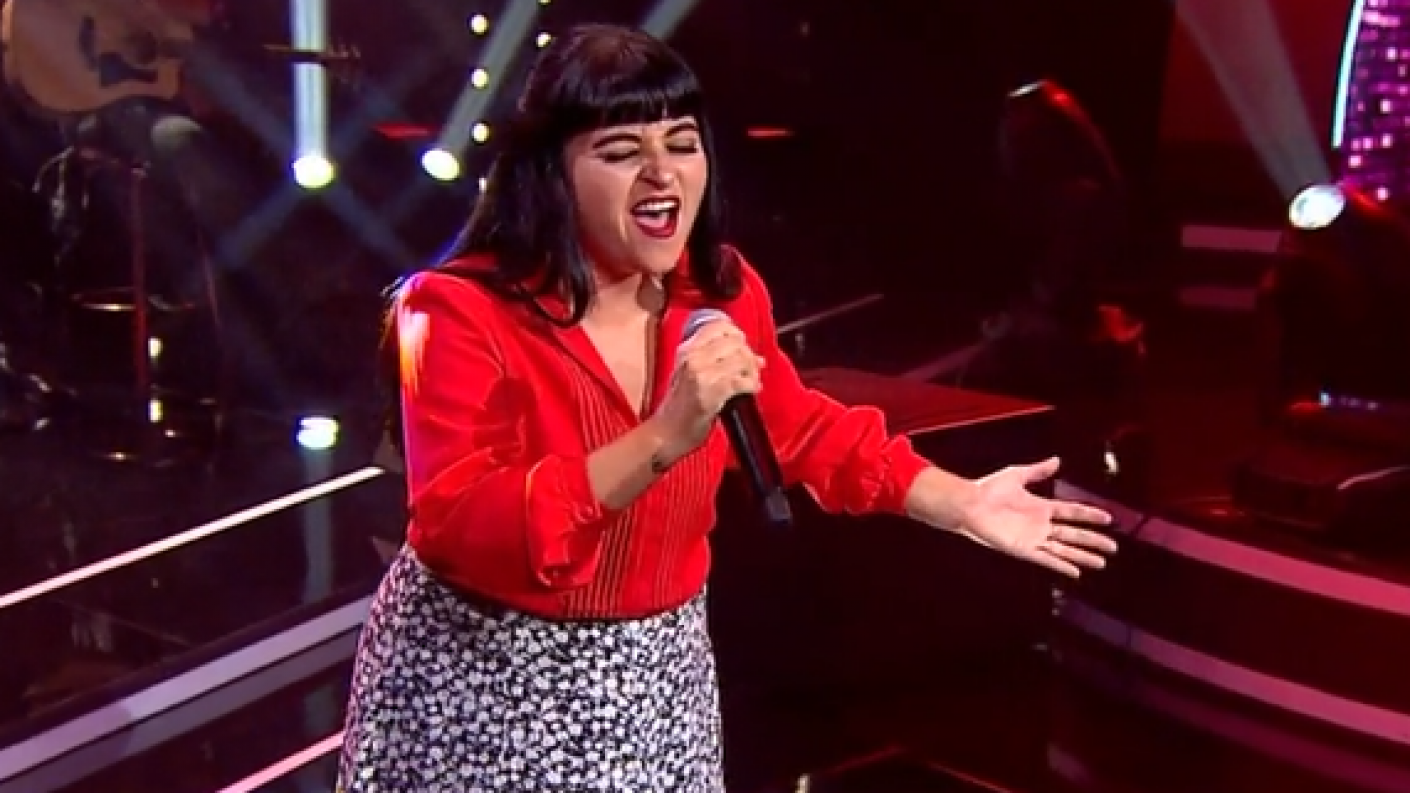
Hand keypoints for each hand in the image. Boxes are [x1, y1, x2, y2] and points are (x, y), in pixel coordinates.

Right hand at [651, 319, 763, 458]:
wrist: (665, 433)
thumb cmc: (679, 406)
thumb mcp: (689, 373)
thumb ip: (716, 360)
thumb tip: (756, 357)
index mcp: (686, 349)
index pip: (717, 326)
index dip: (736, 333)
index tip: (743, 346)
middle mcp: (693, 357)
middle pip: (734, 342)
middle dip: (749, 354)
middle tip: (753, 367)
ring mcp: (702, 374)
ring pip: (740, 359)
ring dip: (752, 371)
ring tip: (752, 381)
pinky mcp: (712, 393)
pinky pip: (741, 381)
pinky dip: (752, 385)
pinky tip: (752, 390)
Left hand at [957, 457, 1116, 577]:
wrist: (970, 505)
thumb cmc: (988, 489)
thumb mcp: (1016, 476)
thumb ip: (1038, 470)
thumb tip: (1057, 460)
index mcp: (1041, 507)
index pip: (1072, 511)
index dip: (1090, 515)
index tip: (1107, 518)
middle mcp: (1041, 524)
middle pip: (1074, 534)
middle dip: (1093, 540)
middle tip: (1112, 548)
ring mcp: (1033, 538)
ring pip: (1064, 549)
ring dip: (1082, 556)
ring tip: (1101, 562)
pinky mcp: (1023, 549)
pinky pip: (1047, 559)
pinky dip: (1061, 565)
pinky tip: (1075, 572)